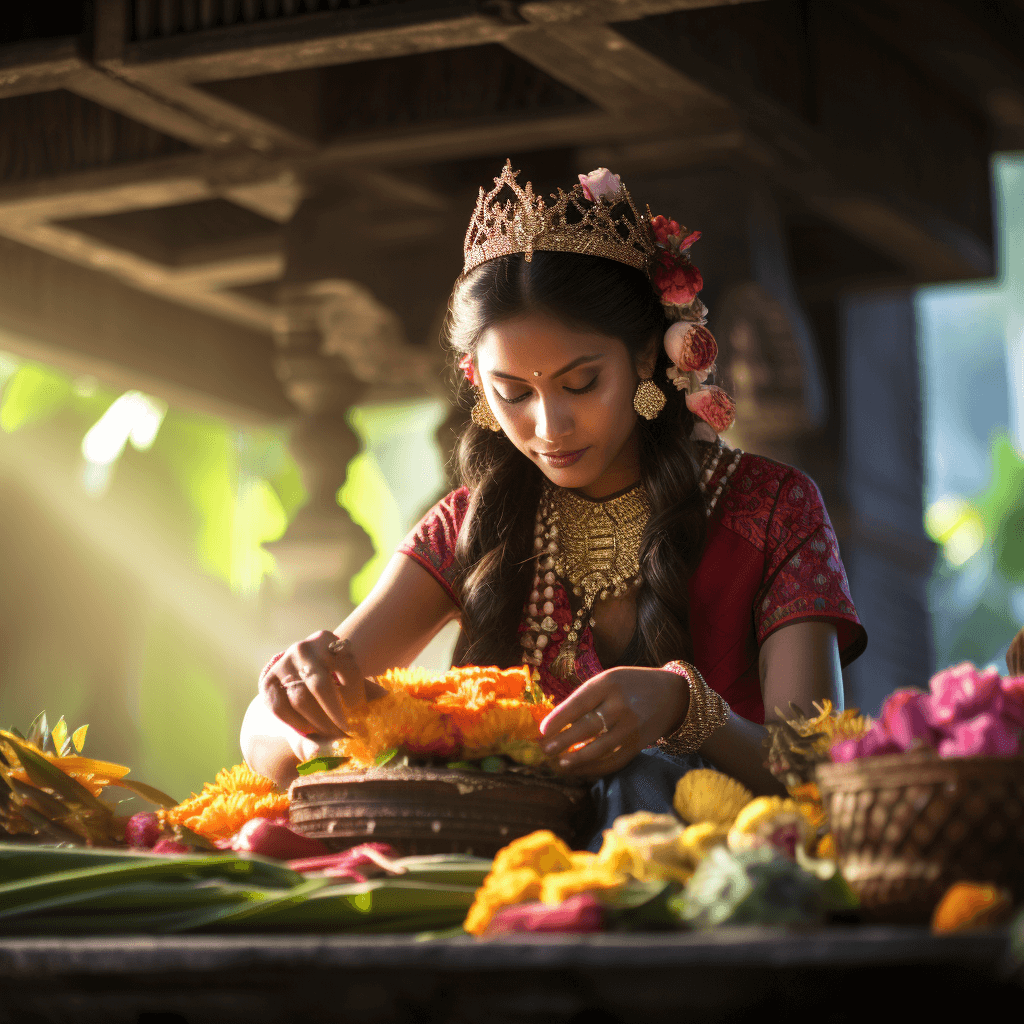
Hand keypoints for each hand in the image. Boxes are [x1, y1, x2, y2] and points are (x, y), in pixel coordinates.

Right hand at [258, 631, 374, 755]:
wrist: (296, 674)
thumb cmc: (331, 677)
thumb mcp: (348, 675)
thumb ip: (366, 689)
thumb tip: (389, 704)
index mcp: (328, 640)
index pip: (347, 668)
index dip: (356, 696)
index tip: (362, 716)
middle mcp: (303, 649)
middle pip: (321, 686)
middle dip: (336, 715)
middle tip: (348, 734)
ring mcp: (282, 664)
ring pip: (300, 699)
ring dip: (319, 723)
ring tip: (334, 736)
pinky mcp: (267, 683)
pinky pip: (281, 709)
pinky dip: (298, 725)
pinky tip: (311, 732)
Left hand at [538, 666, 689, 777]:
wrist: (672, 695)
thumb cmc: (631, 684)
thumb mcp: (610, 679)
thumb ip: (587, 697)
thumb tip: (556, 722)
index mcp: (610, 683)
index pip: (580, 702)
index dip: (559, 718)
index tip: (542, 731)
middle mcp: (621, 705)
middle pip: (587, 727)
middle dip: (562, 741)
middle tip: (544, 750)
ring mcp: (632, 727)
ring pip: (599, 748)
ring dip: (576, 759)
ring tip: (559, 763)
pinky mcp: (638, 745)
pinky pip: (613, 761)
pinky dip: (594, 768)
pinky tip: (579, 769)